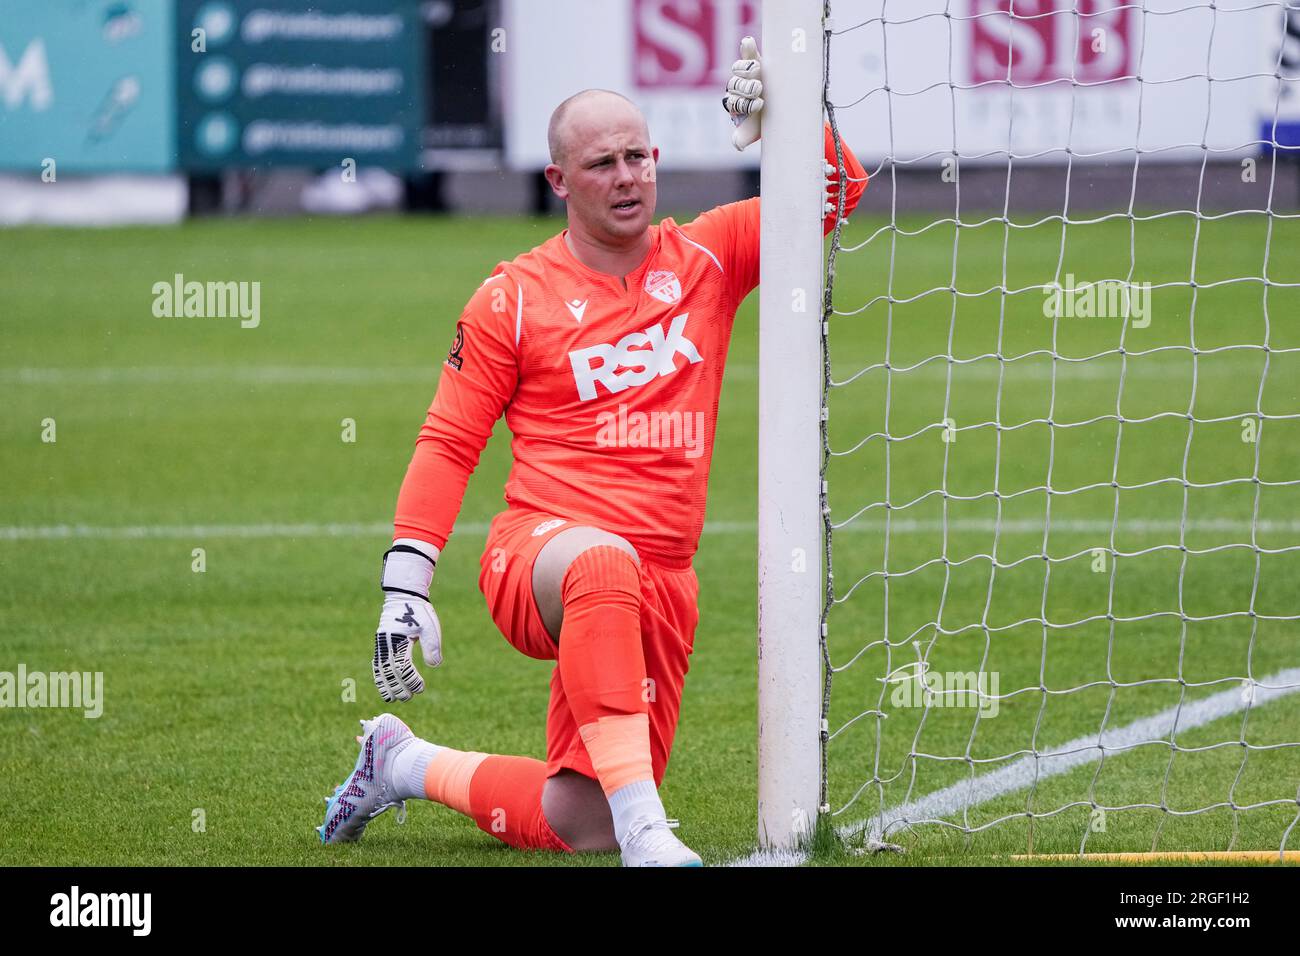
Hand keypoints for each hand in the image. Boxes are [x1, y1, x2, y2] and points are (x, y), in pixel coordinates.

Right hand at [372, 540, 440, 701]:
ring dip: (386, 685)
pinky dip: (379, 676)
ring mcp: (381, 644)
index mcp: (400, 640)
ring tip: (391, 699)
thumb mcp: (430, 627)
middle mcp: (387, 643)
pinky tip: (383, 685)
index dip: (411, 680)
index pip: (403, 667)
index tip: (420, 688)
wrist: (404, 596)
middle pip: (390, 672)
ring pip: (380, 669)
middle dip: (398, 687)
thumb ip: (432, 646)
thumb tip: (434, 665)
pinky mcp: (380, 643)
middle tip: (408, 698)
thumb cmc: (419, 612)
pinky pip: (377, 663)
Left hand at [723, 35, 762, 150]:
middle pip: (735, 84)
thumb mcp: (755, 130)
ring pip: (740, 68)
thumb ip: (744, 137)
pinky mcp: (754, 59)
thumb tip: (737, 145)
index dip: (744, 103)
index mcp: (733, 102)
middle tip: (759, 90)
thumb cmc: (763, 119)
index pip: (732, 101)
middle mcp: (736, 86)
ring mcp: (744, 72)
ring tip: (757, 71)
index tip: (758, 104)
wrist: (776, 107)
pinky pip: (747, 52)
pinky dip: (747, 47)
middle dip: (747, 88)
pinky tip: (748, 43)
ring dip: (748, 70)